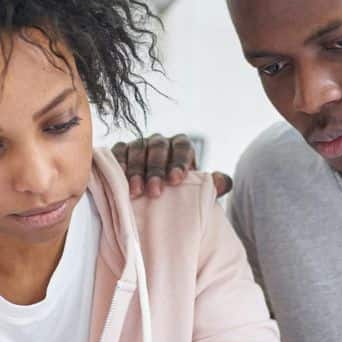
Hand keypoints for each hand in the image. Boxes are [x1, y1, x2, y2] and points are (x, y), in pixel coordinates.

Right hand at [110, 133, 231, 198]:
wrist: (155, 200)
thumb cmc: (179, 195)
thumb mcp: (197, 191)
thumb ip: (212, 186)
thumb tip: (224, 182)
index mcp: (181, 145)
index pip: (182, 147)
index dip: (179, 162)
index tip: (176, 180)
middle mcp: (159, 142)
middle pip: (158, 147)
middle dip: (156, 170)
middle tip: (155, 192)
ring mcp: (138, 144)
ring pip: (137, 150)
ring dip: (135, 172)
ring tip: (136, 193)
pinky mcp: (120, 151)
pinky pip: (117, 154)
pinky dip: (118, 167)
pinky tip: (118, 182)